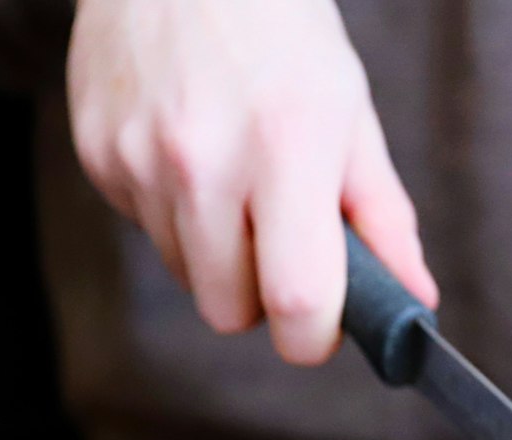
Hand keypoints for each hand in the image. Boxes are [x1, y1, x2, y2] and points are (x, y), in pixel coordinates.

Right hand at [66, 0, 435, 363]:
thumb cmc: (280, 28)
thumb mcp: (350, 113)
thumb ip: (383, 218)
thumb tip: (414, 302)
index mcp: (285, 148)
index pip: (295, 301)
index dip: (313, 336)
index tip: (322, 324)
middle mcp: (204, 159)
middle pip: (228, 311)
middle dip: (261, 297)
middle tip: (279, 240)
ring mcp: (140, 158)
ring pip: (186, 276)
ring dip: (217, 253)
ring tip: (234, 176)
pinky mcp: (98, 153)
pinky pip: (145, 229)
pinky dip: (174, 211)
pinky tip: (189, 148)